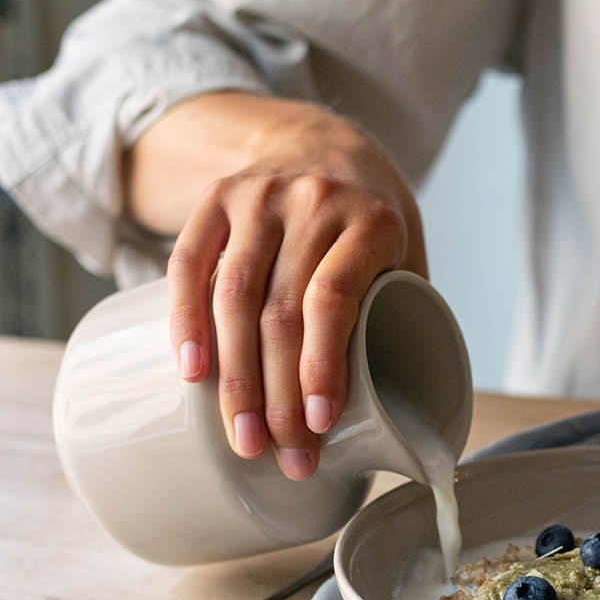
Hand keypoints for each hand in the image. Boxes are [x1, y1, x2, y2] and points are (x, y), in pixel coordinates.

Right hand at [133, 96, 427, 479]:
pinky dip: (186, 322)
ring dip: (234, 379)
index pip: (335, 298)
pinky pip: (189, 264)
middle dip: (279, 396)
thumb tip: (413, 410)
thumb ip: (406, 314)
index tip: (321, 424)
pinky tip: (191, 374)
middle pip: (281, 311)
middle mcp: (312, 203)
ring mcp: (257, 198)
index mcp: (371, 222)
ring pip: (232, 296)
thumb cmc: (373, 223)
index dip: (322, 365)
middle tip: (284, 456)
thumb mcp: (406, 254)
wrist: (325, 144)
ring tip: (244, 440)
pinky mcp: (216, 201)